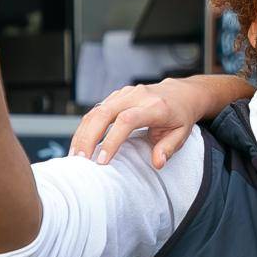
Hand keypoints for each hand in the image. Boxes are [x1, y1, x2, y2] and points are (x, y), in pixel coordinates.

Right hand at [68, 74, 255, 168]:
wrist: (181, 93)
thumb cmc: (181, 116)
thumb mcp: (182, 134)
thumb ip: (168, 148)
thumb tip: (157, 163)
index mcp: (155, 106)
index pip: (127, 120)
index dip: (112, 140)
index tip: (102, 161)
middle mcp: (138, 96)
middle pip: (104, 113)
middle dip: (88, 138)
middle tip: (80, 161)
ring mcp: (125, 93)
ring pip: (96, 110)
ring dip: (83, 133)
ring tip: (75, 156)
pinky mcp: (117, 95)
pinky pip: (96, 109)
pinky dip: (86, 127)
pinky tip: (81, 143)